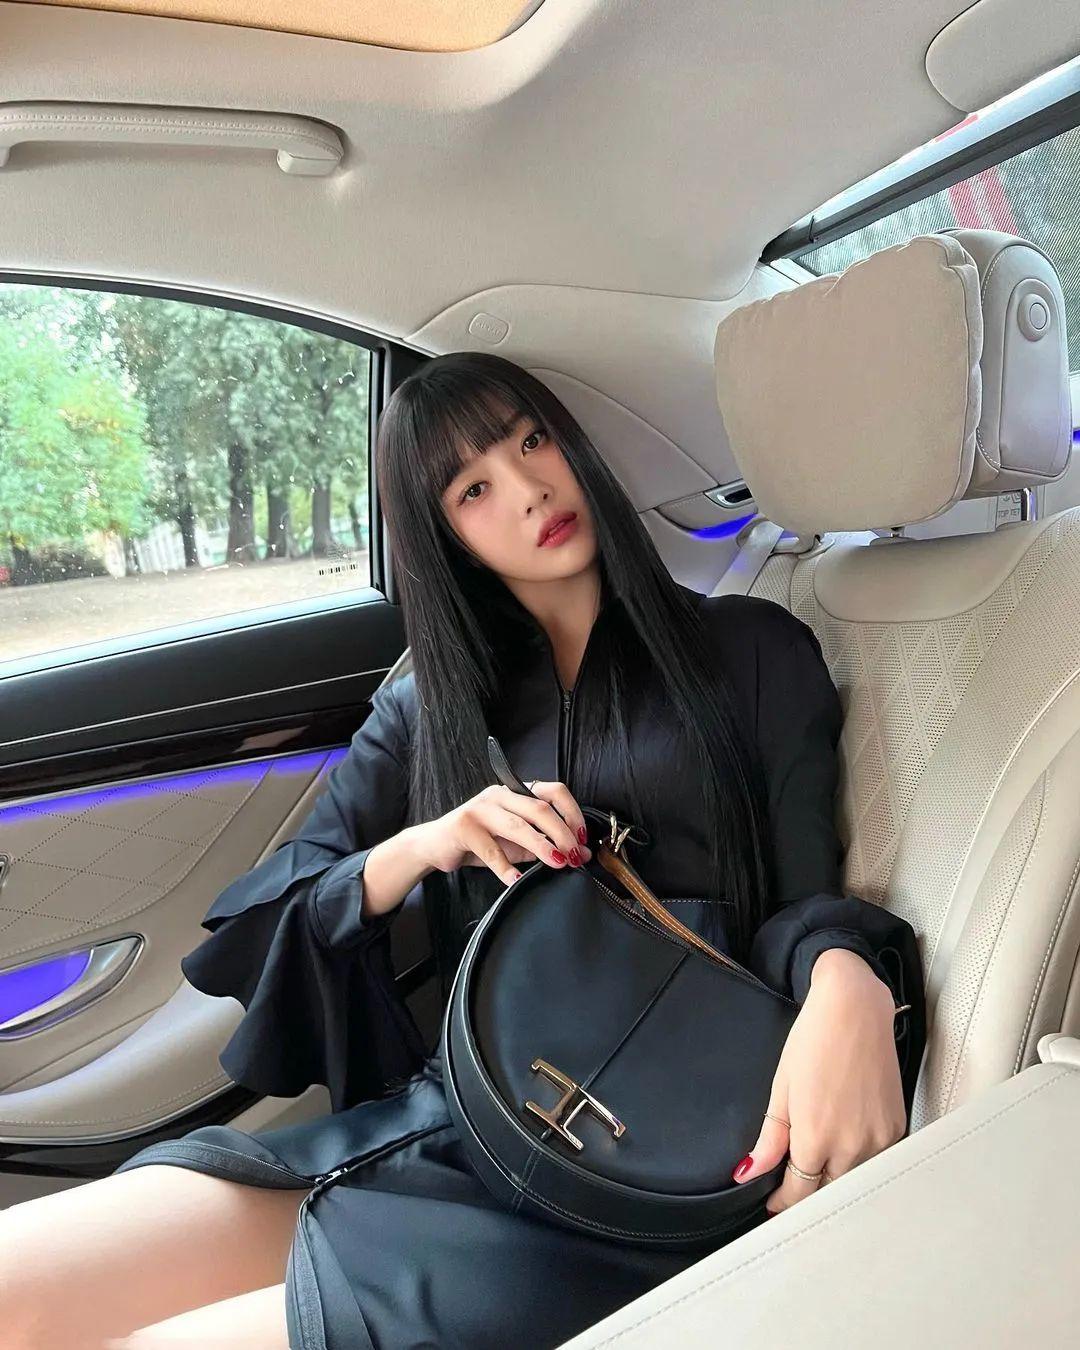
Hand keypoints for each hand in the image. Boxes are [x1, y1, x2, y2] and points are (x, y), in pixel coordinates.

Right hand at [415, 780, 590, 887]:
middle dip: (562, 834)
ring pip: (518, 826)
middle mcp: (499, 795)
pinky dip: (507, 868)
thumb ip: (547, 845)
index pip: (553, 791)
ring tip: (557, 863)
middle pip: (540, 808)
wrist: (435, 845)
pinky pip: (491, 851)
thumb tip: (582, 854)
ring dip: (542, 847)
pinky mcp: (464, 828)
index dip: (572, 813)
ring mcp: (480, 809)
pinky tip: (517, 879)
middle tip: (574, 856)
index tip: (582, 838)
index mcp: (515, 792)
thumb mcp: (517, 843)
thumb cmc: (479, 842)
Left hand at [731, 947, 905, 1215]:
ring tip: (819, 1170)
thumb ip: (770, 1137)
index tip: (774, 1205)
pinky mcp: (897, 1126)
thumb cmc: (813, 1040)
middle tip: (794, 1188)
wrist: (854, 1008)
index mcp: (817, 1137)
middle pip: (830, 1191)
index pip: (800, 1194)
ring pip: (856, 1180)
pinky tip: (846, 1151)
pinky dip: (860, 1163)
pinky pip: (878, 1161)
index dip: (784, 1204)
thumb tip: (749, 1172)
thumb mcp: (782, 1087)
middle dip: (810, 1196)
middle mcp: (853, 1145)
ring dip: (837, 1181)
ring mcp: (880, 1138)